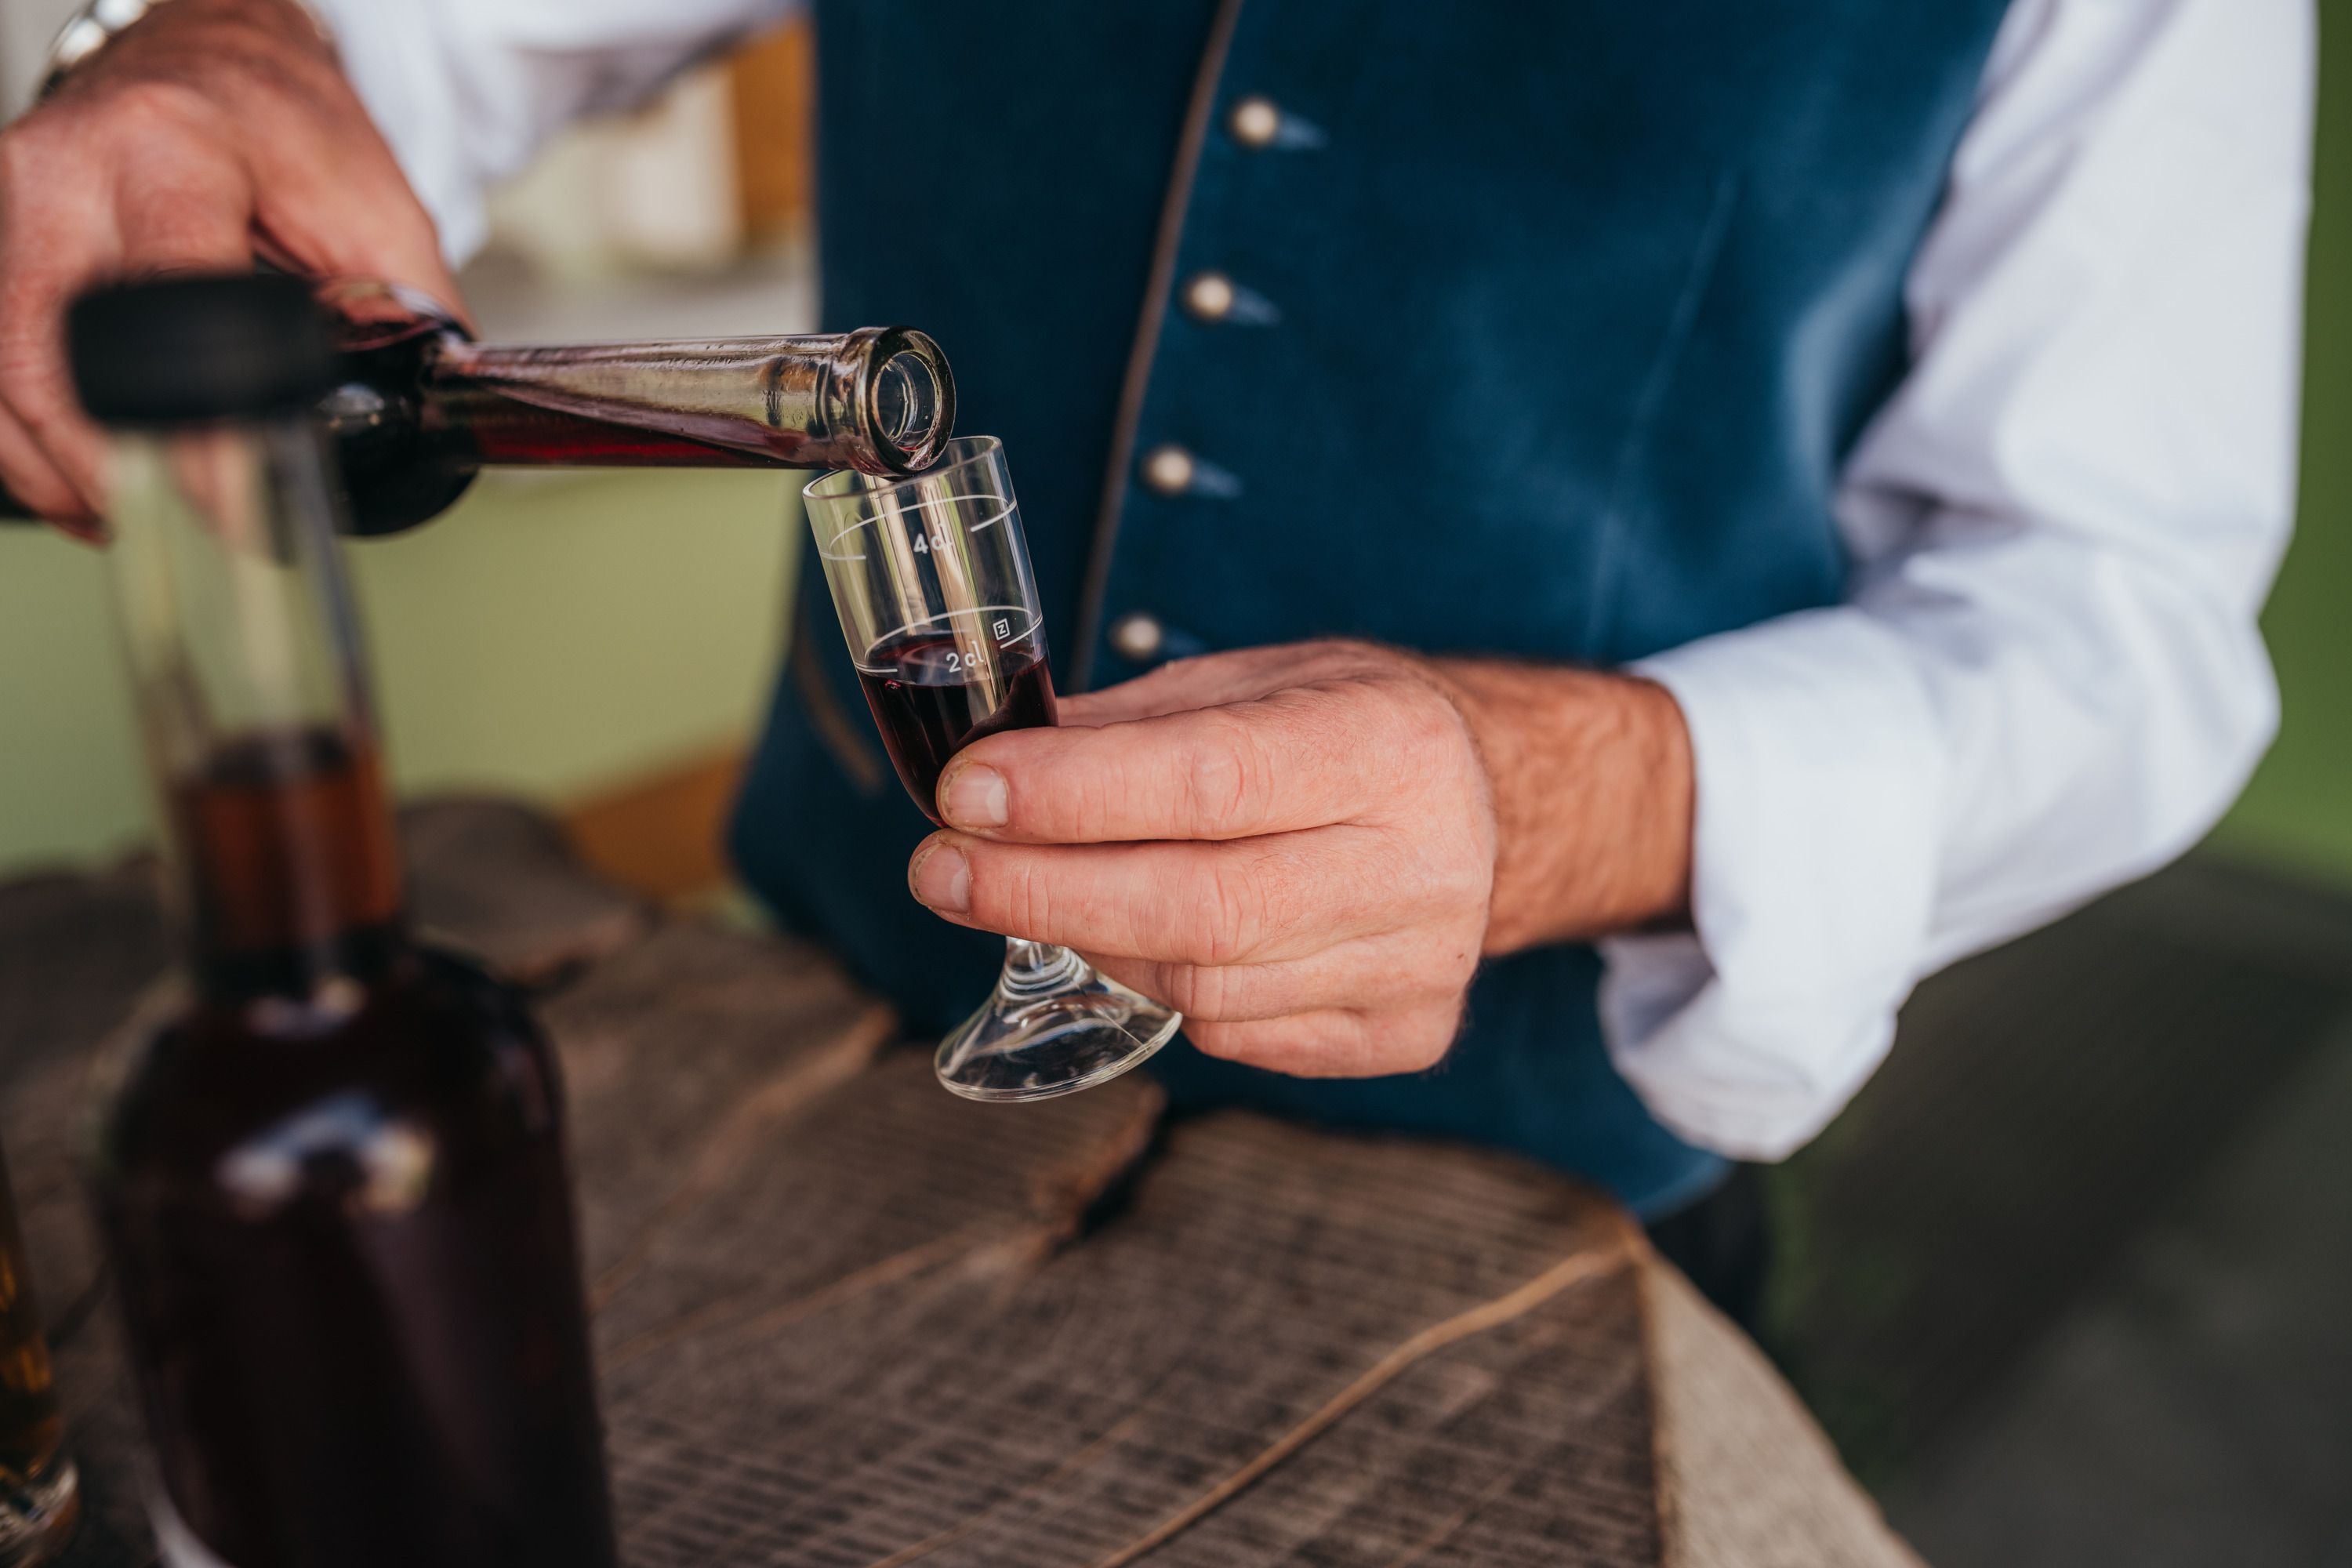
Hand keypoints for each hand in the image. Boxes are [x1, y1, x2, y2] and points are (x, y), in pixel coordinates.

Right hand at [0, 0, 462, 534]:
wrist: (213, 52)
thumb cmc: (290, 127)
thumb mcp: (375, 208)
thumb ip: (409, 313)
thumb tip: (441, 420)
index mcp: (169, 150)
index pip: (163, 299)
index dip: (191, 420)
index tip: (227, 500)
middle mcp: (64, 166)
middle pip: (48, 349)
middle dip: (108, 462)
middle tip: (182, 525)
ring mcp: (7, 197)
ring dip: (55, 464)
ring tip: (128, 515)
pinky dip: (21, 433)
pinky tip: (78, 480)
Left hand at [908, 641, 1496, 1074]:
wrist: (1497, 800)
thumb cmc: (1352, 728)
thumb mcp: (1258, 679)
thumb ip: (1128, 725)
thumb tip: (989, 767)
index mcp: (1389, 744)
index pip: (1210, 781)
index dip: (1072, 797)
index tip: (966, 794)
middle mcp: (1424, 864)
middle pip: (1198, 908)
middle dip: (1040, 892)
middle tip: (940, 870)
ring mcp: (1423, 964)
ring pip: (1204, 989)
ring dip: (1089, 942)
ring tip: (1034, 892)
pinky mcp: (1407, 1036)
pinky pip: (1239, 1038)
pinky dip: (1164, 989)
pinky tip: (1146, 938)